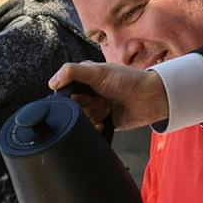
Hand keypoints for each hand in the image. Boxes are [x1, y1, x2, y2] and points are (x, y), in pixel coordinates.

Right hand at [51, 61, 169, 130]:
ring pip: (81, 120)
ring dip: (94, 116)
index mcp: (84, 78)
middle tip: (98, 100)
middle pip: (72, 108)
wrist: (150, 98)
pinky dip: (96, 128)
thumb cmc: (129, 80)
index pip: (64, 90)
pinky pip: (91, 131)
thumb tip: (52, 82)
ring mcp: (96, 108)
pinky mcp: (103, 122)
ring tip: (107, 108)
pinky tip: (106, 121)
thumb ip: (73, 72)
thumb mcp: (98, 71)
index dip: (71, 96)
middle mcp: (89, 93)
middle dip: (85, 107)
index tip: (83, 94)